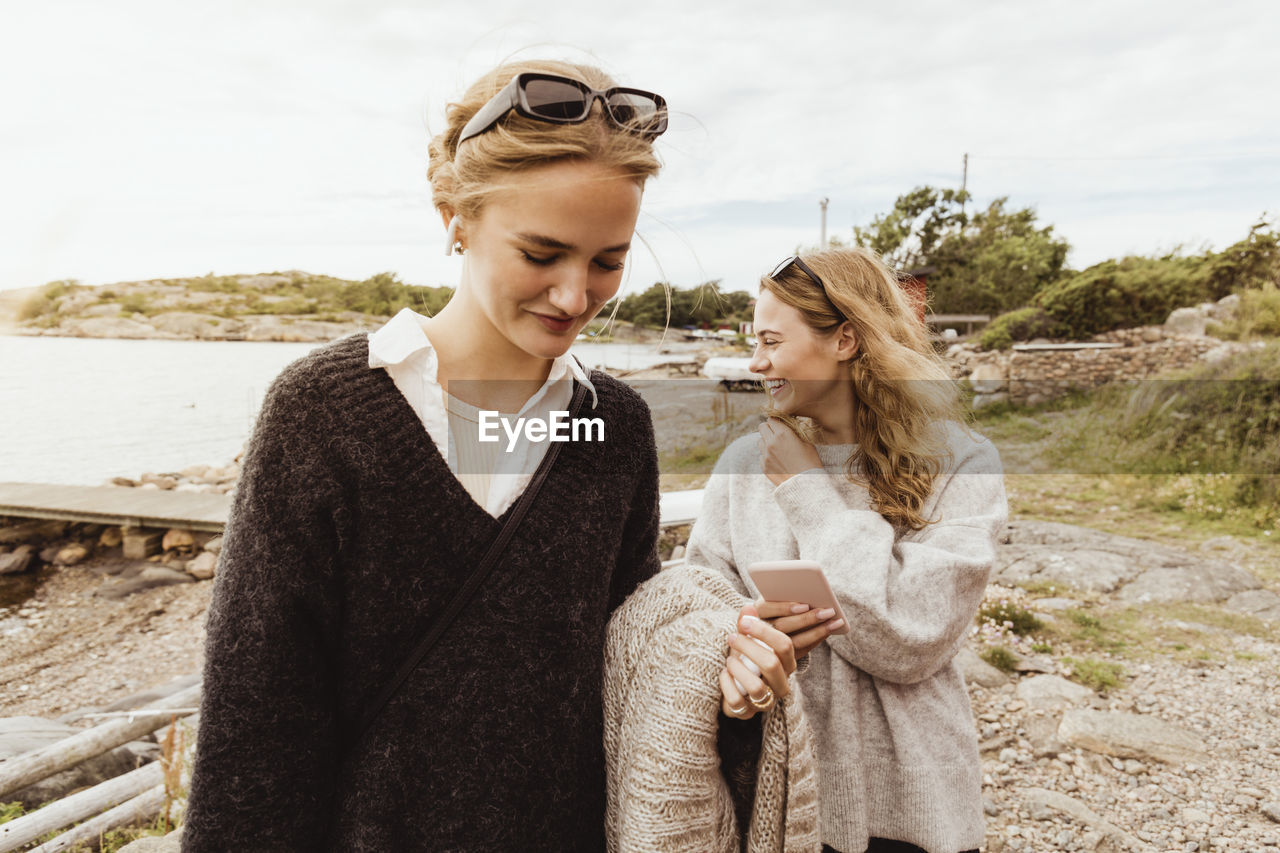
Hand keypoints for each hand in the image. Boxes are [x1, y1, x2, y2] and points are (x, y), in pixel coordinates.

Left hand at [719, 604, 795, 719]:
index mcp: (787, 663)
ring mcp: (766, 701)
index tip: (744, 622)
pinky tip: (724, 675)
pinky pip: (737, 700)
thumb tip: (748, 607)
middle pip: (772, 664)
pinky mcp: (748, 712)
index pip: (785, 645)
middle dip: (748, 647)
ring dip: (738, 668)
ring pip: (756, 687)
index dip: (764, 631)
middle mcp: (781, 684)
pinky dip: (726, 685)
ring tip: (729, 660)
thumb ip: (749, 624)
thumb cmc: (745, 660)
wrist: (732, 687)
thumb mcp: (748, 640)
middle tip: (732, 637)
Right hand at [755, 599, 844, 658]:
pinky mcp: (781, 657)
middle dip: (808, 619)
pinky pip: (800, 650)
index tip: (804, 605)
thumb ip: (782, 594)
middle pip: (783, 626)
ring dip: (817, 631)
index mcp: (754, 611)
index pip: (766, 608)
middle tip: (828, 611)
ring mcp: (769, 646)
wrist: (763, 633)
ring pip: (793, 641)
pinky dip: (815, 639)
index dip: (785, 608)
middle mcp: (758, 629)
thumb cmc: (772, 606)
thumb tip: (807, 593)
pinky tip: (829, 631)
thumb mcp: (772, 598)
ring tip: (836, 622)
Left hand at [757, 419, 821, 485]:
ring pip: (759, 441)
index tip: (780, 424)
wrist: (806, 484)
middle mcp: (771, 442)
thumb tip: (788, 426)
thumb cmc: (810, 462)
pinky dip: (767, 455)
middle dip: (768, 428)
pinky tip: (777, 460)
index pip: (772, 419)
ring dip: (766, 441)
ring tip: (777, 448)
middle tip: (776, 433)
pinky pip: (761, 455)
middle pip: (762, 427)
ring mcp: (765, 455)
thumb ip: (794, 432)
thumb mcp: (806, 442)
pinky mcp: (763, 466)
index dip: (776, 421)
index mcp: (783, 434)